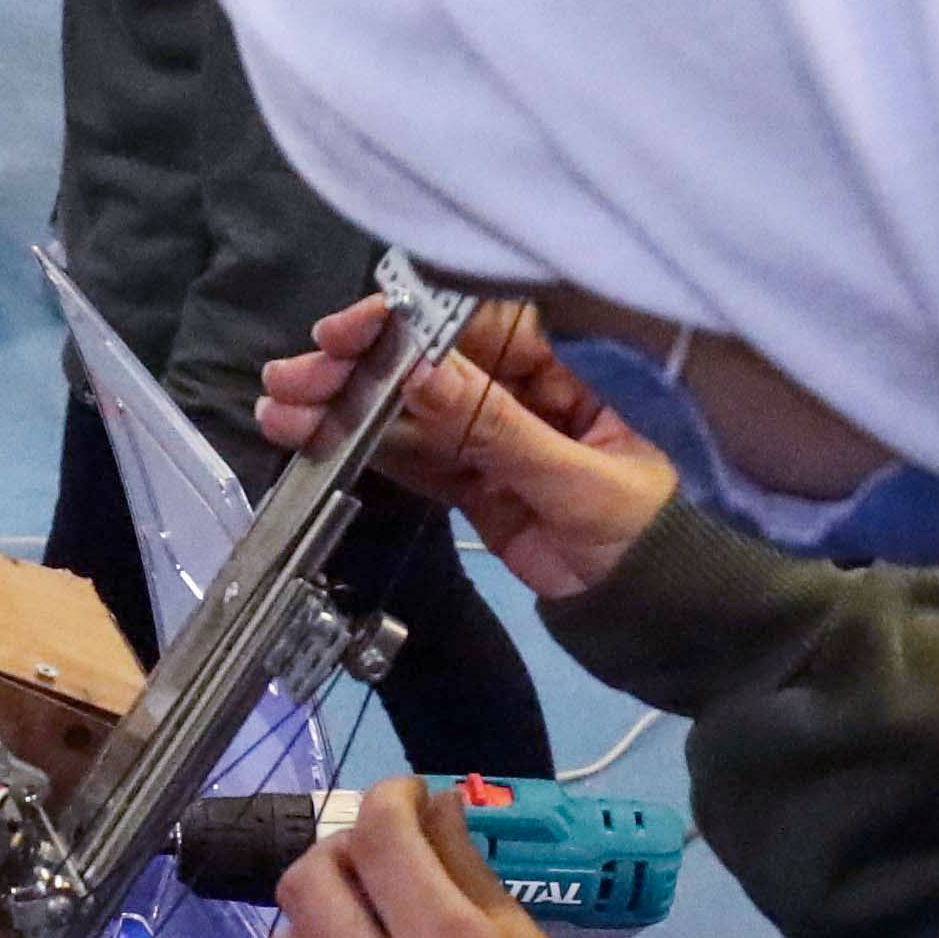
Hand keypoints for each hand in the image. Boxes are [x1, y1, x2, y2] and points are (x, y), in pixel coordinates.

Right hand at [257, 293, 680, 600]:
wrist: (656, 618)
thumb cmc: (645, 538)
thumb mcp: (573, 479)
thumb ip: (495, 426)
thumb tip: (420, 368)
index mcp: (568, 367)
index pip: (478, 323)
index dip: (409, 319)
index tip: (352, 329)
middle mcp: (528, 390)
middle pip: (433, 362)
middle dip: (361, 365)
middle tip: (295, 374)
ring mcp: (499, 437)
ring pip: (413, 411)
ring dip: (348, 408)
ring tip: (281, 408)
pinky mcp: (478, 483)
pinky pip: (418, 458)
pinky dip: (368, 450)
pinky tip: (315, 440)